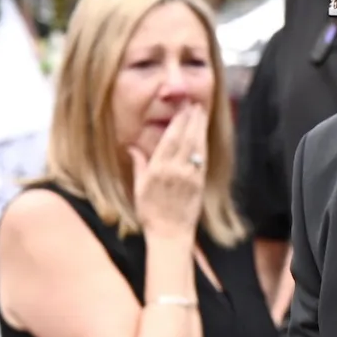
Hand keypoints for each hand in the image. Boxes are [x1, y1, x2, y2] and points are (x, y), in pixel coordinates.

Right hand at [132, 103, 207, 240]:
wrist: (170, 233)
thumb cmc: (151, 212)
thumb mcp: (139, 188)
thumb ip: (138, 165)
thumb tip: (131, 146)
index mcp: (157, 169)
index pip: (170, 139)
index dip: (178, 121)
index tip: (182, 108)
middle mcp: (174, 170)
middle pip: (185, 139)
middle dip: (191, 119)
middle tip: (196, 103)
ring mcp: (189, 177)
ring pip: (196, 146)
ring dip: (200, 128)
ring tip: (202, 113)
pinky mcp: (199, 184)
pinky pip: (202, 159)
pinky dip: (203, 144)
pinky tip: (204, 135)